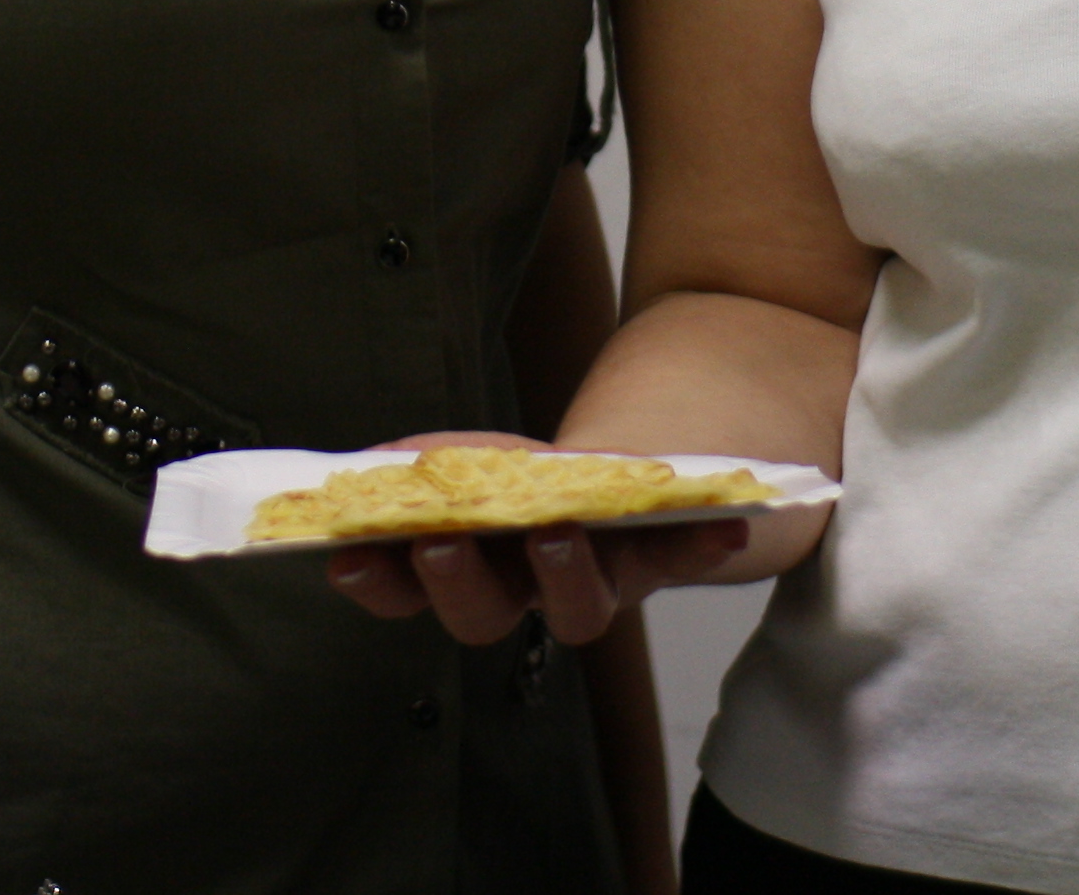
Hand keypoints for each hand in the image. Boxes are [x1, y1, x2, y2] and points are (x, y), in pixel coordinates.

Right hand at [322, 432, 755, 647]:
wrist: (612, 481)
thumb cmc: (522, 480)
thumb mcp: (464, 461)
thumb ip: (416, 468)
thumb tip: (371, 468)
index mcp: (465, 570)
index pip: (408, 593)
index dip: (378, 585)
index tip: (346, 559)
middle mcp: (524, 593)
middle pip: (487, 618)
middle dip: (459, 586)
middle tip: (441, 545)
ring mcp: (593, 583)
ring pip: (577, 611)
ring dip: (563, 575)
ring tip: (553, 530)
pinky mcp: (655, 562)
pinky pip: (680, 562)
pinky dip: (704, 547)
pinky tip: (731, 526)